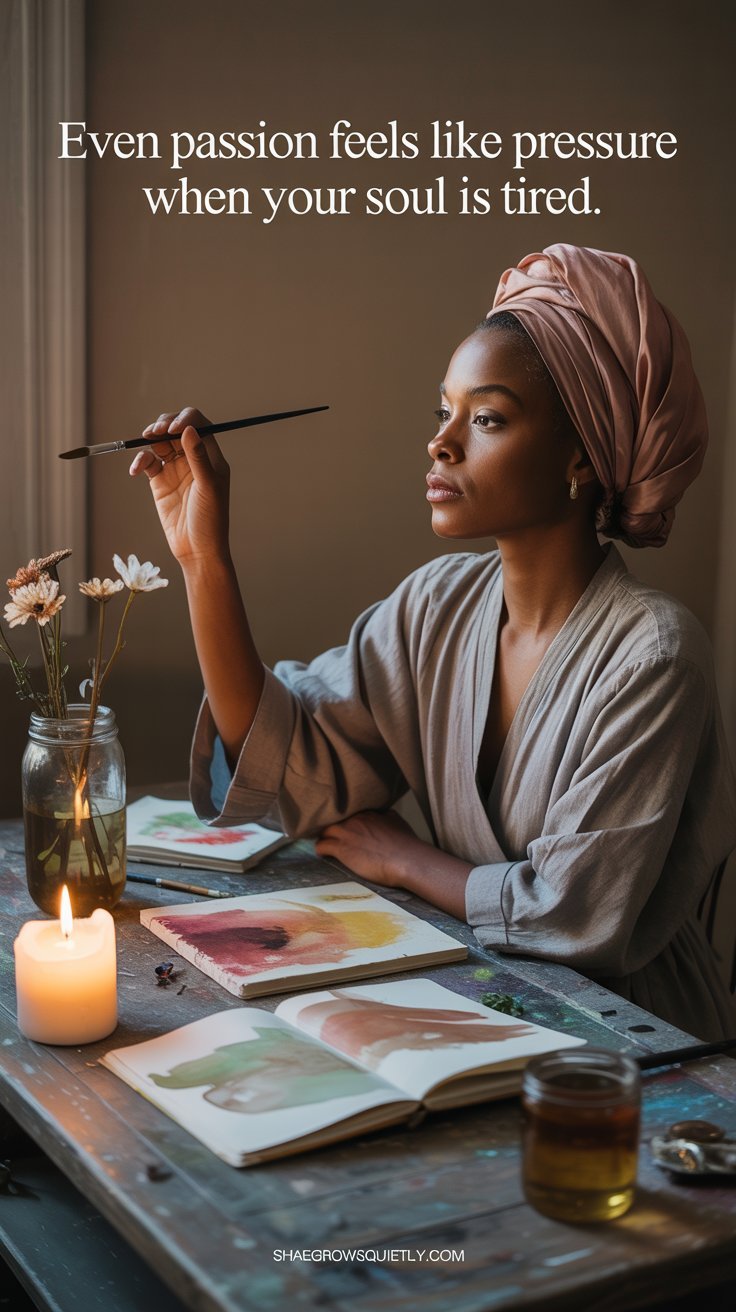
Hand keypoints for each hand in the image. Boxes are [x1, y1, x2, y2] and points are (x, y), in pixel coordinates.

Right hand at [129, 407, 229, 565]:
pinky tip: (136, 470)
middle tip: (154, 432)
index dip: (184, 420)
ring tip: (145, 441)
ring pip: (160, 442)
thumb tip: (189, 428)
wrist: (196, 549)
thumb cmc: (210, 520)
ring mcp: (175, 469)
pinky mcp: (160, 481)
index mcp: (211, 457)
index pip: (198, 425)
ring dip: (150, 437)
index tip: (172, 429)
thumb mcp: (208, 487)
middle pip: (176, 429)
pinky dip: (140, 461)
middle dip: (164, 425)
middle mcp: (193, 459)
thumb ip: (198, 457)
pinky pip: (148, 462)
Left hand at [315, 810, 430, 887]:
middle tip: (332, 837)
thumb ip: (387, 816)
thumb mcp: (398, 822)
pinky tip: (322, 854)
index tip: (345, 829)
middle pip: (334, 821)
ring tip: (325, 844)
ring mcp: (347, 833)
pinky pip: (322, 846)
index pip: (349, 814)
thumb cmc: (406, 845)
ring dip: (324, 838)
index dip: (345, 822)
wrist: (406, 860)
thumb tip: (384, 815)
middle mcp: (355, 820)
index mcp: (367, 814)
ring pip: (325, 831)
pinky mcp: (342, 849)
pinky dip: (320, 850)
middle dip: (332, 828)